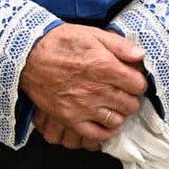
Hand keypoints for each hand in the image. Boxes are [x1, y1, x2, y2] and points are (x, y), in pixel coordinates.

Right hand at [19, 24, 147, 142]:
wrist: (28, 56)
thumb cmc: (61, 43)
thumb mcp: (93, 34)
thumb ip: (120, 45)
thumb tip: (141, 55)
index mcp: (105, 67)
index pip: (138, 84)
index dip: (139, 81)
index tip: (133, 79)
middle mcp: (97, 90)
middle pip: (130, 104)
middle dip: (131, 97)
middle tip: (124, 91)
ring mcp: (83, 107)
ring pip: (117, 119)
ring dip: (120, 113)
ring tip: (114, 104)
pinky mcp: (69, 119)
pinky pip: (96, 134)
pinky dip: (105, 130)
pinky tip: (106, 121)